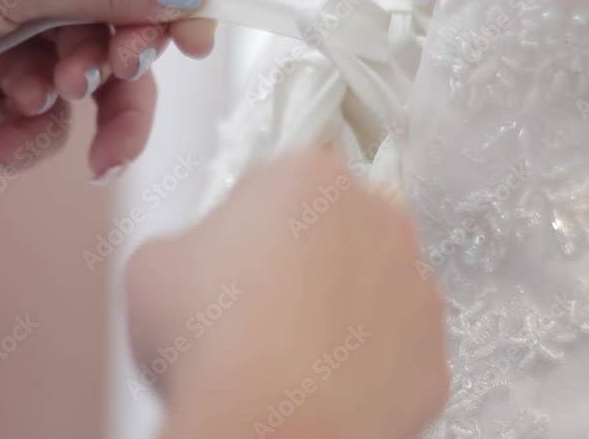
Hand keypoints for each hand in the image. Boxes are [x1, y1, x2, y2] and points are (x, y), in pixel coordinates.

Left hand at [0, 0, 214, 180]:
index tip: (197, 33)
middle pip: (130, 15)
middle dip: (123, 57)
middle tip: (113, 74)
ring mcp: (29, 24)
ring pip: (97, 79)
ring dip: (71, 107)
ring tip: (26, 108)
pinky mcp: (7, 79)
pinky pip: (46, 119)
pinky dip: (18, 139)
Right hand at [125, 149, 449, 438]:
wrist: (271, 427)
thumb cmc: (206, 336)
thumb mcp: (153, 266)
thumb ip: (192, 241)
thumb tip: (207, 262)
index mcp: (308, 175)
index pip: (286, 178)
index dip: (256, 219)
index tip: (237, 256)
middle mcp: (379, 218)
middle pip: (342, 225)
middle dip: (311, 256)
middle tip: (263, 306)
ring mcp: (417, 288)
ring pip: (378, 287)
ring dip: (346, 308)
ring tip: (294, 355)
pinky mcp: (435, 355)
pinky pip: (399, 351)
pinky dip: (370, 366)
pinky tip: (327, 387)